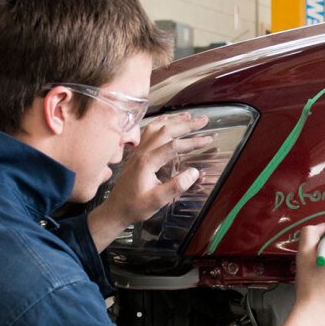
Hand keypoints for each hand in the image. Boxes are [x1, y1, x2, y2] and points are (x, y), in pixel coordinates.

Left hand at [86, 112, 211, 250]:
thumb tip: (194, 172)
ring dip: (173, 120)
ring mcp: (137, 151)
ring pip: (156, 128)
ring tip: (188, 115)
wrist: (115, 210)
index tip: (209, 139)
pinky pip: (147, 132)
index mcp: (148, 162)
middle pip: (166, 131)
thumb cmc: (135, 207)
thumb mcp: (157, 201)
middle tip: (203, 120)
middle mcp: (142, 152)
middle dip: (187, 124)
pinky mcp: (136, 154)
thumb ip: (176, 186)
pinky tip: (166, 120)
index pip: (174, 146)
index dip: (193, 141)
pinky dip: (159, 123)